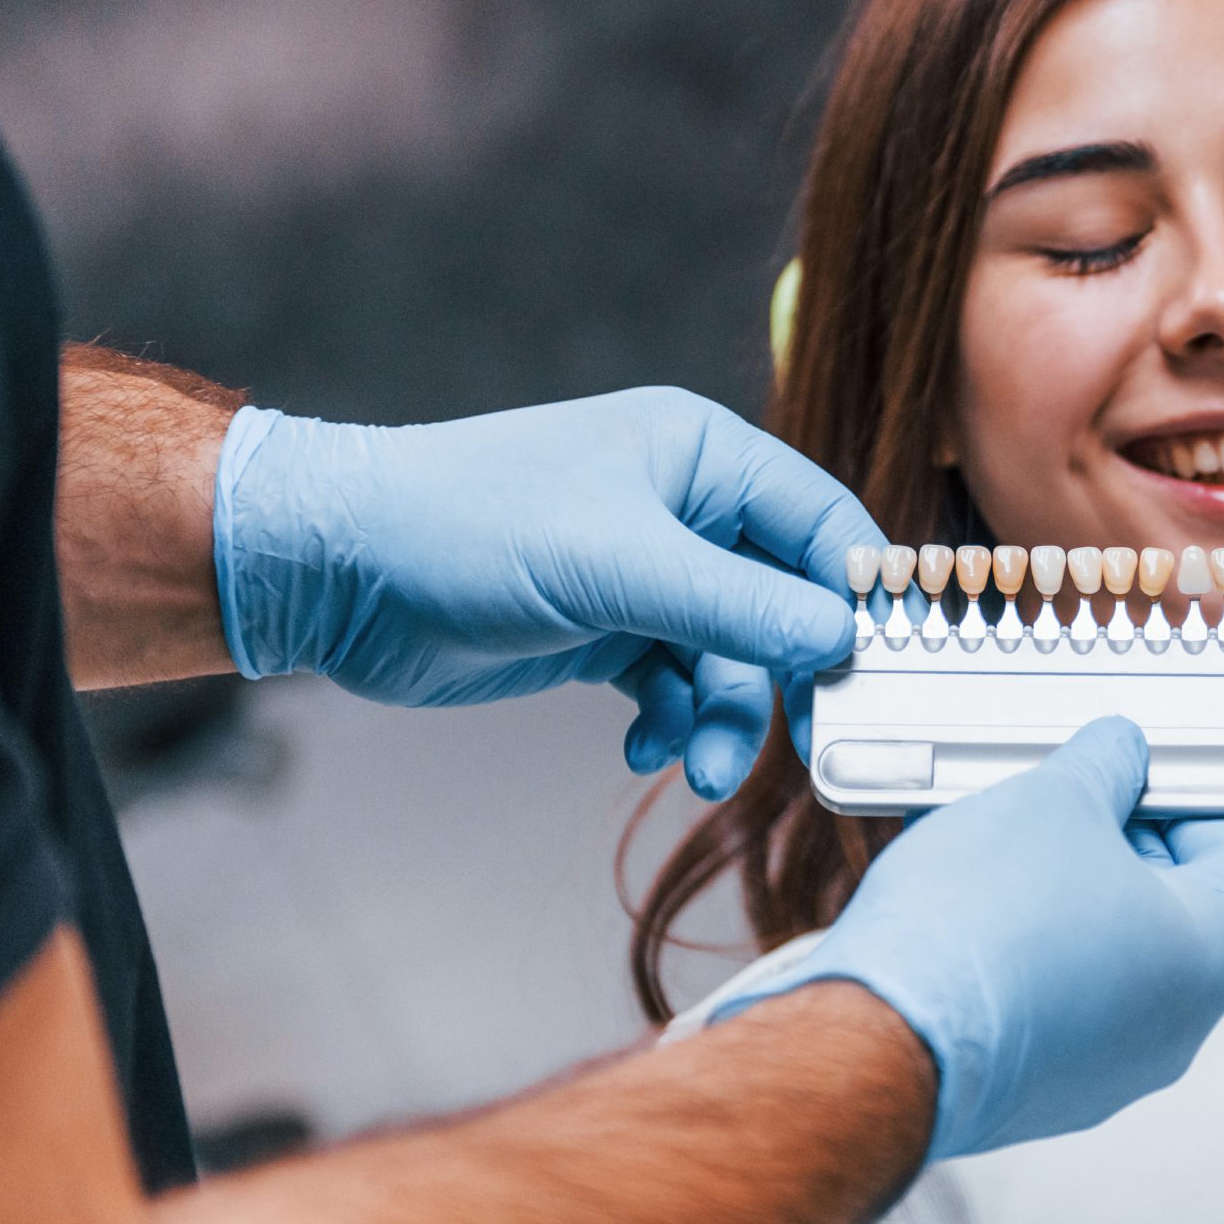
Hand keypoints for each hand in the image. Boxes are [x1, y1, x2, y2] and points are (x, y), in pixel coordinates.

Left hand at [213, 387, 882, 796]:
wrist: (337, 571)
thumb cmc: (469, 526)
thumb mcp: (620, 565)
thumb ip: (741, 607)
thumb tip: (843, 642)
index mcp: (702, 455)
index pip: (823, 524)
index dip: (858, 596)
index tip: (887, 669)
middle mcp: (686, 509)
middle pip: (785, 604)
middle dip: (784, 679)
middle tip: (803, 746)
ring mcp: (647, 574)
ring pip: (732, 660)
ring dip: (725, 719)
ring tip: (698, 769)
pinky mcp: (607, 632)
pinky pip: (679, 686)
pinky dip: (676, 722)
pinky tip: (649, 747)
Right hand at [701, 718, 1223, 1161]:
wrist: (878, 1038)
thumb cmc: (975, 928)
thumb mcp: (1053, 799)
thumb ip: (1107, 765)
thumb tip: (1119, 755)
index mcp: (1207, 956)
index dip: (1197, 802)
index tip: (1146, 779)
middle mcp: (1174, 1029)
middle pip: (1180, 913)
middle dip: (1127, 847)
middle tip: (1070, 806)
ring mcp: (1110, 1072)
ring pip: (1116, 962)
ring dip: (1077, 901)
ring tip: (1012, 855)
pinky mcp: (1044, 1094)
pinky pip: (1063, 1007)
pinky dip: (1037, 959)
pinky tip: (981, 918)